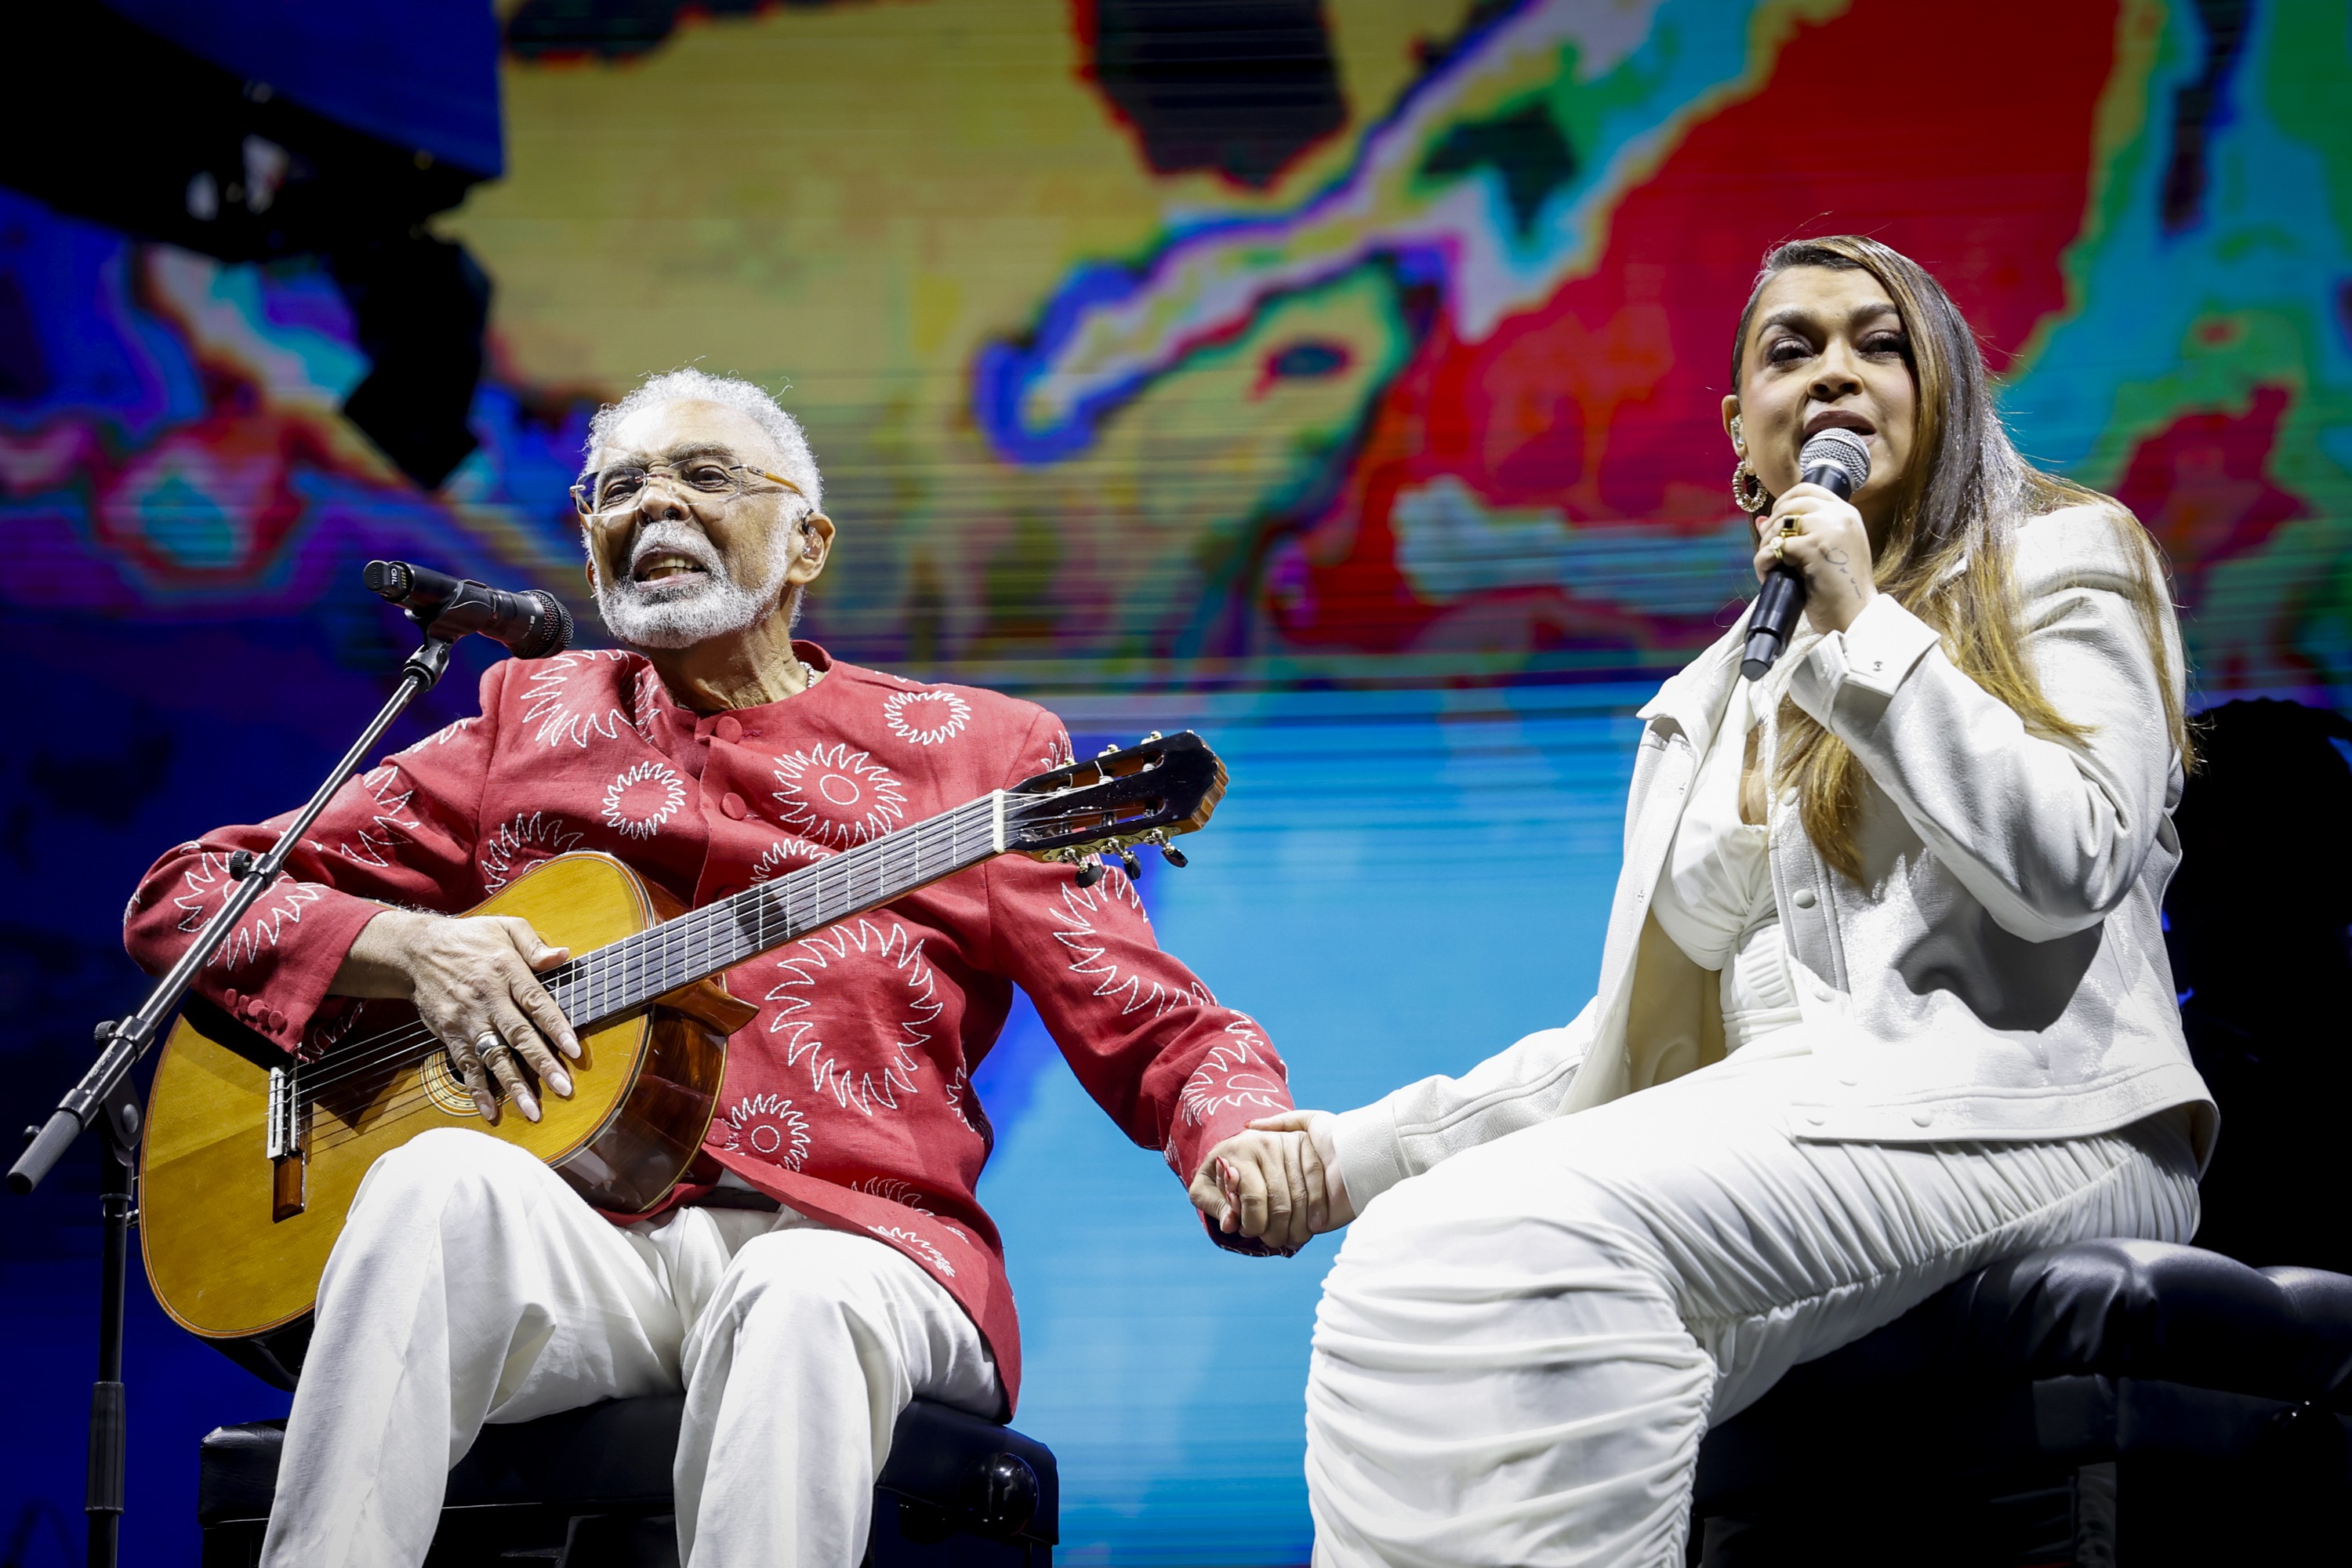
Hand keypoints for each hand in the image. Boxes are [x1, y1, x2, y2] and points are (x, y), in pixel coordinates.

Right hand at [337, 908, 578, 1124]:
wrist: (416, 950)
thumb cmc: (470, 938)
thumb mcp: (505, 926)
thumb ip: (534, 944)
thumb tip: (563, 955)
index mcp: (506, 971)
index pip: (535, 1002)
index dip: (555, 1027)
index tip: (574, 1051)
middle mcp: (487, 999)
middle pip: (518, 1035)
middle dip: (542, 1064)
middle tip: (564, 1089)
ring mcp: (467, 1020)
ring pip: (494, 1056)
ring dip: (513, 1085)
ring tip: (532, 1111)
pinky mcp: (451, 1034)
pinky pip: (466, 1066)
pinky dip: (477, 1090)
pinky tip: (491, 1111)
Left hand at [1188, 1110, 1353, 1249]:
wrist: (1240, 1144)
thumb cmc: (1220, 1171)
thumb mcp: (1205, 1187)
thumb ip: (1215, 1207)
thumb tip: (1230, 1225)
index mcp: (1237, 1152)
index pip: (1253, 1198)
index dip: (1254, 1224)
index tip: (1250, 1233)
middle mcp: (1265, 1143)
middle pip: (1280, 1200)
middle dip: (1278, 1231)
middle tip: (1273, 1241)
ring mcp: (1288, 1142)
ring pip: (1301, 1194)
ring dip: (1299, 1225)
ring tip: (1292, 1239)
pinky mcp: (1306, 1143)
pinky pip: (1316, 1179)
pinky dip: (1318, 1207)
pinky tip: (1313, 1225)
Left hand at [1754, 482, 1875, 633]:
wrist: (1856, 614)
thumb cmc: (1840, 588)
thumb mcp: (1824, 552)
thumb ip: (1801, 532)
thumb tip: (1761, 521)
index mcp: (1846, 513)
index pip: (1808, 489)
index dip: (1785, 501)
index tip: (1776, 520)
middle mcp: (1840, 515)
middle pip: (1790, 504)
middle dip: (1772, 526)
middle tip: (1770, 548)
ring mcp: (1828, 529)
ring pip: (1780, 525)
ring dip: (1766, 546)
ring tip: (1771, 566)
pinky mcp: (1814, 547)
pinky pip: (1775, 548)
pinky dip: (1764, 562)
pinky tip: (1770, 575)